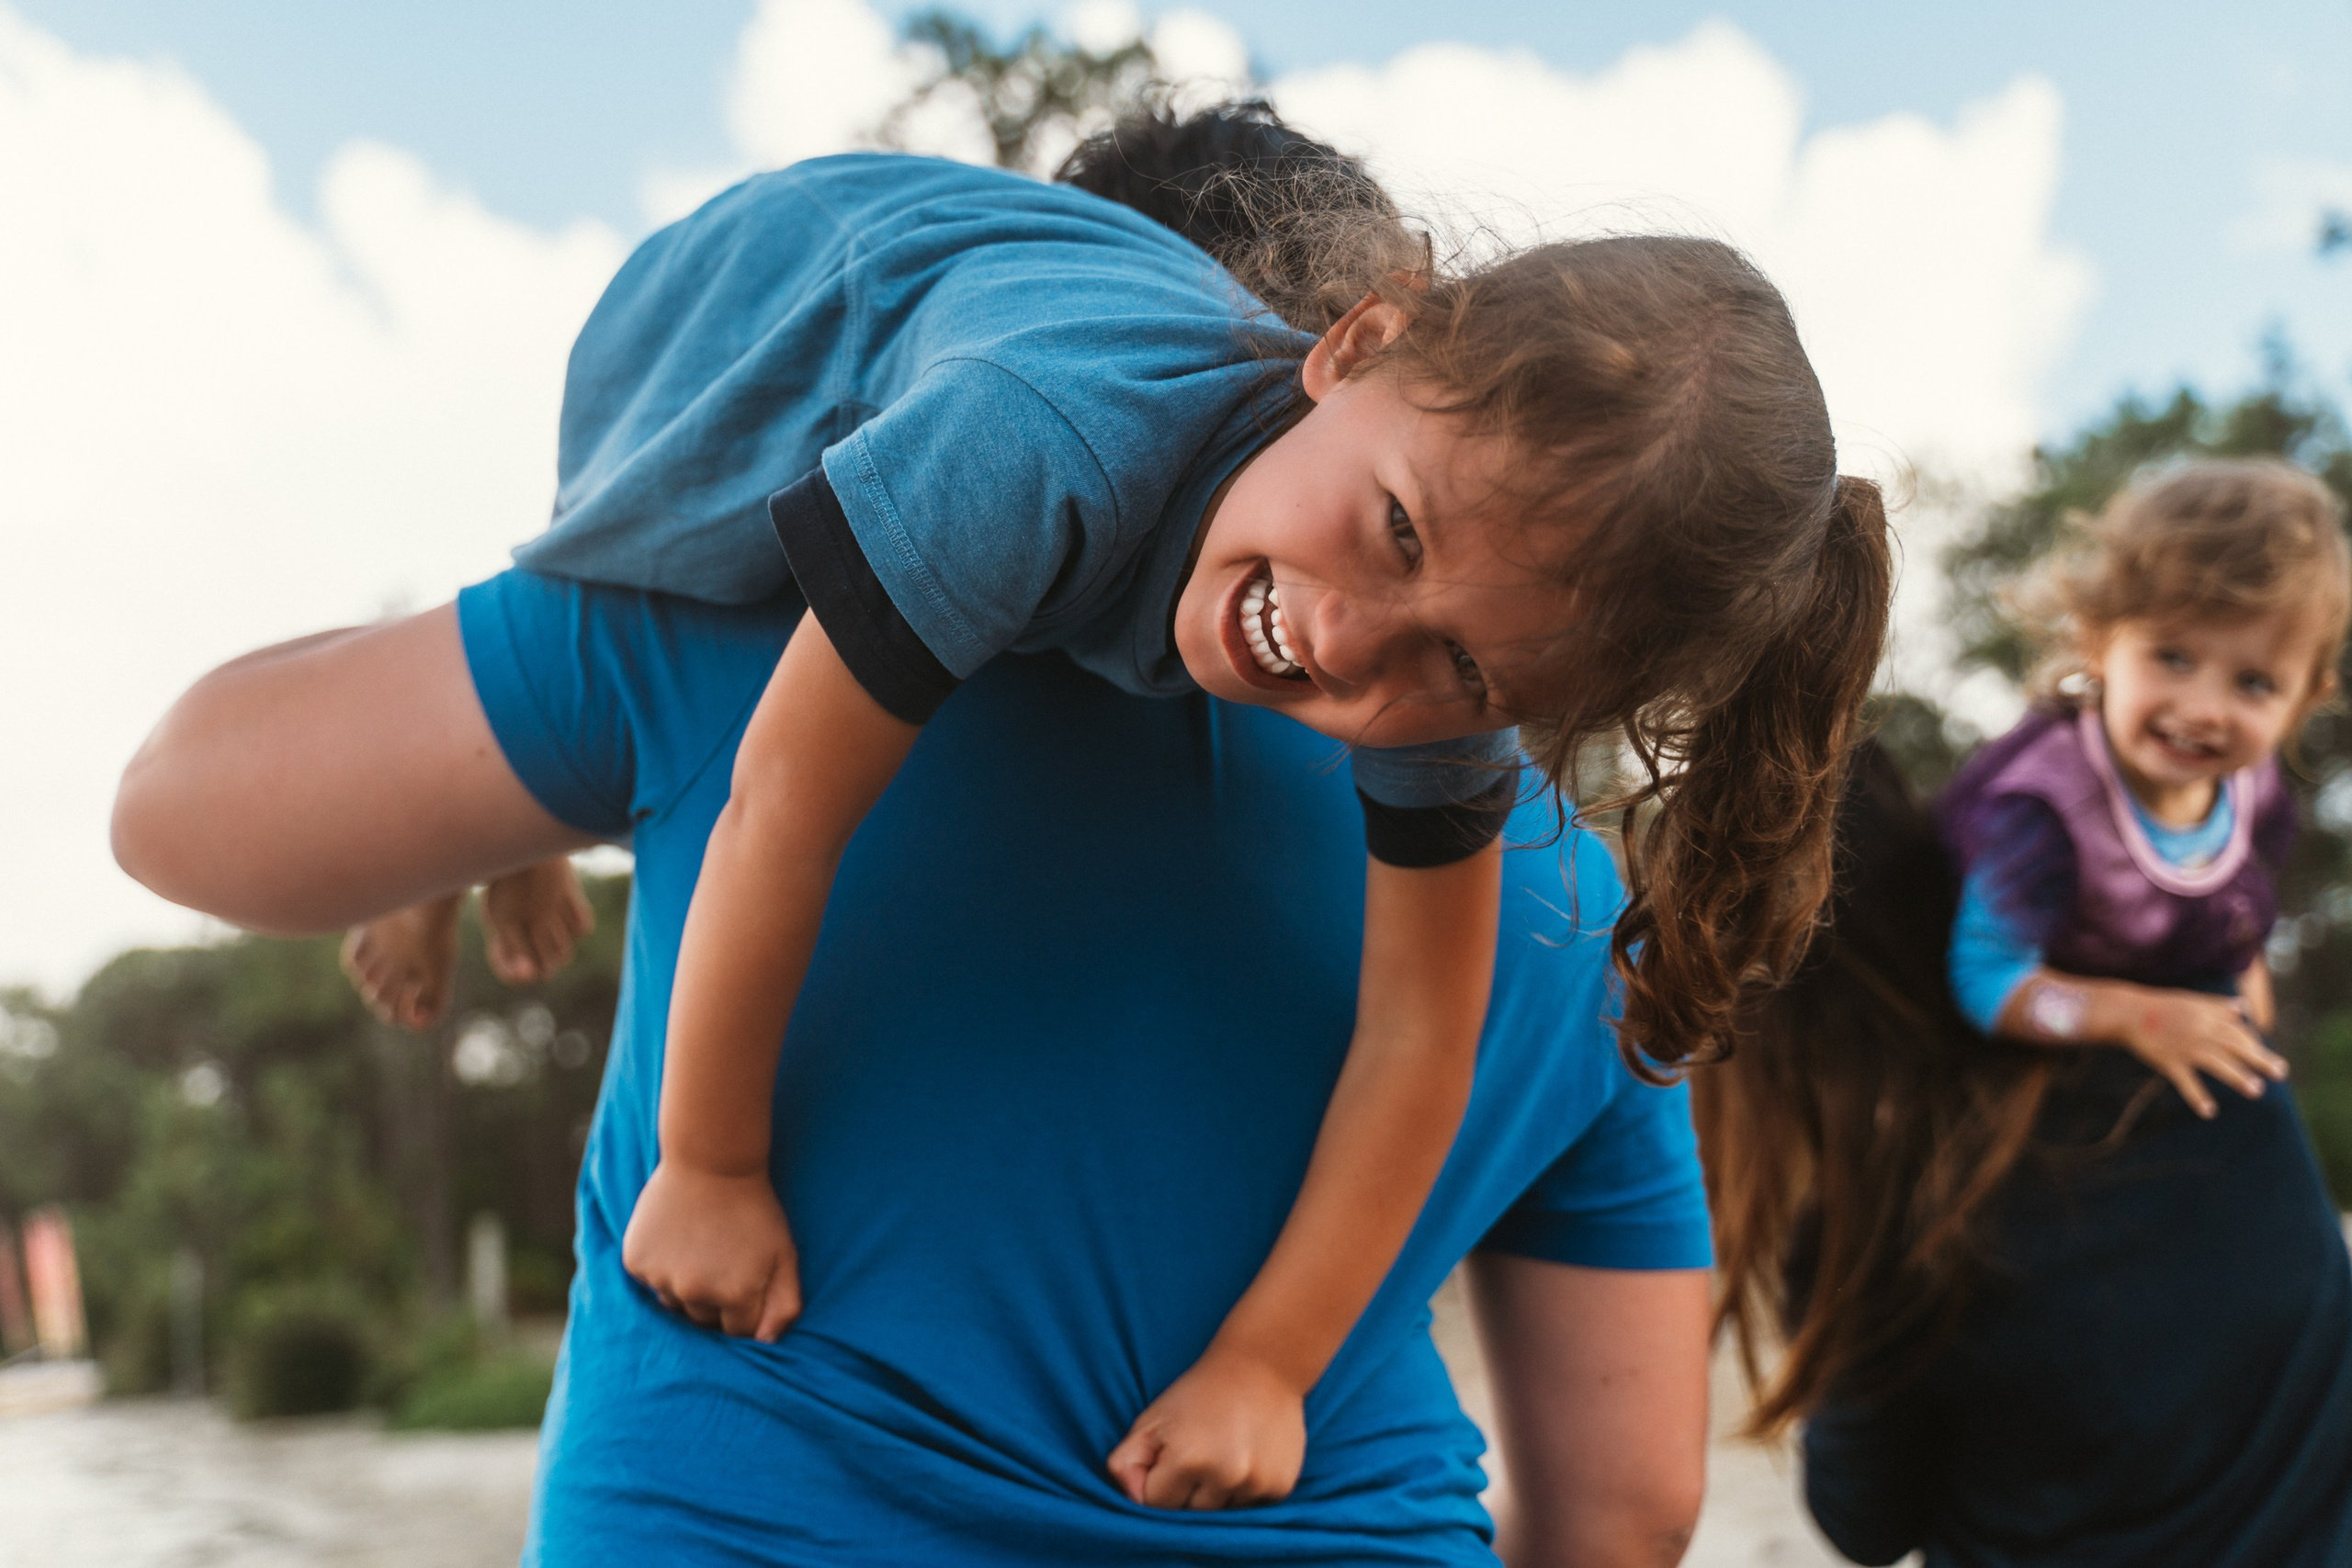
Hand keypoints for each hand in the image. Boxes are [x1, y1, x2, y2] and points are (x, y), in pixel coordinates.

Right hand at [621, 1159, 801, 1339]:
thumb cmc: (755, 1208)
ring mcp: (663, 1279)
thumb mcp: (784, 1252)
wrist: (711, 1160)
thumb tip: (768, 1342)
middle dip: (714, 1301)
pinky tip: (676, 1239)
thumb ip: (785, 1303)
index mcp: (736, 1296)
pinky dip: (660, 1267)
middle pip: (703, 1320)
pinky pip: (650, 1281)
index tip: (745, 1282)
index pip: (738, 1332)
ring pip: (674, 1303)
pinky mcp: (637, 1262)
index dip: (744, 1309)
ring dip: (685, 1286)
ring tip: (699, 1249)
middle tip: (721, 1261)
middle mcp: (696, 1294)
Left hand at [1106, 1345, 1306, 1509]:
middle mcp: (1226, 1475)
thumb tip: (1132, 1500)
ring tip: (1223, 1455)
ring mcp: (1257, 1482)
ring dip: (1217, 1495)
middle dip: (1186, 1493)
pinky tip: (1246, 1460)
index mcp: (1187, 1459)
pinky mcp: (1280, 1487)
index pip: (1156, 1505)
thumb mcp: (1151, 1419)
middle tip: (1198, 1454)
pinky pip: (1250, 1509)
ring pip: (1221, 1515)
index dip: (1157, 1484)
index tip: (1168, 1460)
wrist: (1263, 1365)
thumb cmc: (1198, 1394)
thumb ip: (1126, 1463)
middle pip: (1190, 1516)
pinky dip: (1244, 1493)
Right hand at [2118, 987, 2287, 1118]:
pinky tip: (2210, 1112)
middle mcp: (2200, 1031)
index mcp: (2207, 1016)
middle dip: (2259, 1058)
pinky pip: (2186, 1081)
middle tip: (2280, 1072)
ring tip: (2257, 1091)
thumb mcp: (2191, 1001)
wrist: (2126, 1012)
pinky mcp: (2168, 1061)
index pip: (2238, 1030)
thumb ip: (2218, 1006)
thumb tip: (2244, 1010)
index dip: (2254, 1044)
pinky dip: (2197, 1096)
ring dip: (2237, 1076)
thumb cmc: (2160, 1007)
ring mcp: (2184, 1047)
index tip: (2266, 1058)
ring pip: (2216, 1063)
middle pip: (2235, 1045)